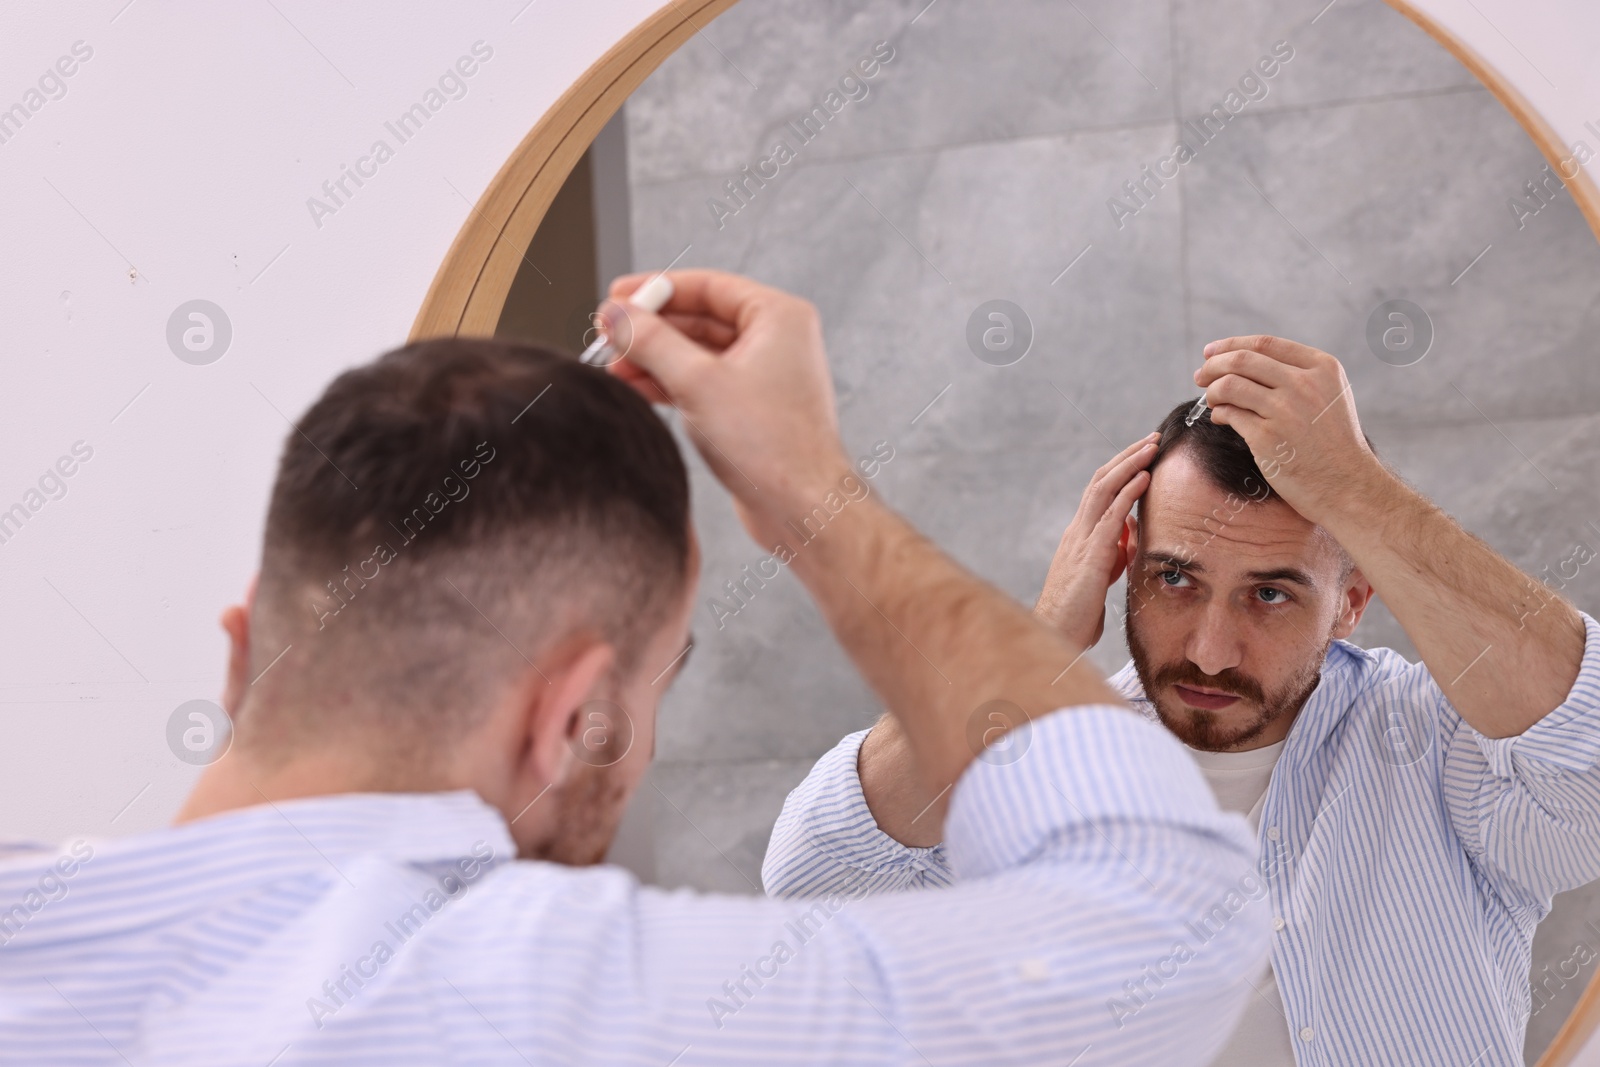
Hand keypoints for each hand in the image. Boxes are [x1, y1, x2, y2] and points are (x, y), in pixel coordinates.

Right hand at [599, 270, 852, 544]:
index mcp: (778, 318)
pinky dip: (670, 383)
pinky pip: (704, 383)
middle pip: (700, 318)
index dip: (657, 289)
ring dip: (655, 358)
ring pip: (698, 353)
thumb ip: (652, 342)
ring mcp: (765, 377)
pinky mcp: (752, 411)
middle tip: (610, 334)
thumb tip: (618, 315)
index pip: (708, 286)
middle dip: (651, 328)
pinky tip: (637, 389)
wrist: (802, 508)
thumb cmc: (773, 447)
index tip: (619, 296)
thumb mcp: (698, 383)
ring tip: (615, 367)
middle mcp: (777, 342)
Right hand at [1035, 434, 1157, 648]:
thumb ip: (1112, 552)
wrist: (1053, 637)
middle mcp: (1077, 531)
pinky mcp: (1089, 556)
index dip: (1121, 469)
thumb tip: (1129, 534)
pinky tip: (1144, 477)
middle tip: (1152, 438)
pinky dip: (1128, 493)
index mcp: (1079, 536)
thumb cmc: (1076, 614)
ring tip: (1151, 447)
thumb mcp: (1100, 576)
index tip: (1144, 453)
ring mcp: (1081, 541)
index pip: (1099, 491)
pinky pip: (1110, 517)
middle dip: (1127, 457)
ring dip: (1130, 464)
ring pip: (1103, 490)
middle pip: (1101, 481)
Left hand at [1195, 335, 1386, 529]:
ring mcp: (1284, 410)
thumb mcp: (1330, 395)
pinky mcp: (1267, 437)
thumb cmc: (1333, 442)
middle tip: (1200, 375)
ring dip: (1212, 392)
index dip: (1230, 345)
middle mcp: (1304, 384)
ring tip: (1212, 402)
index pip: (1264, 344)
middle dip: (1213, 366)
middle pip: (1241, 360)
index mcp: (1321, 368)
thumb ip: (1297, 375)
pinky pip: (1229, 414)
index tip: (1211, 352)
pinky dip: (1219, 414)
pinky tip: (1221, 419)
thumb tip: (1243, 362)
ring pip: (1229, 385)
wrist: (1347, 484)